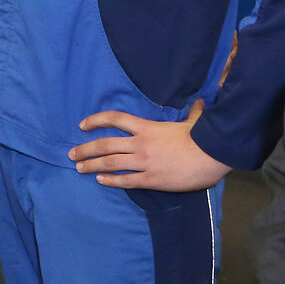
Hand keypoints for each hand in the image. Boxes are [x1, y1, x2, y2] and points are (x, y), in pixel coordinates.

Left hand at [69, 100, 231, 191]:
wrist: (212, 156)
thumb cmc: (203, 138)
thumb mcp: (193, 123)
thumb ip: (193, 113)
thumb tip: (201, 102)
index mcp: (146, 128)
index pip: (115, 119)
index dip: (96, 120)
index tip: (82, 125)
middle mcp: (140, 144)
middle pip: (105, 144)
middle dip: (86, 149)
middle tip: (72, 153)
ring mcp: (144, 162)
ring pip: (110, 163)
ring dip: (92, 165)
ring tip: (79, 168)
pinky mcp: (152, 179)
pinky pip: (126, 181)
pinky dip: (111, 180)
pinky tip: (100, 180)